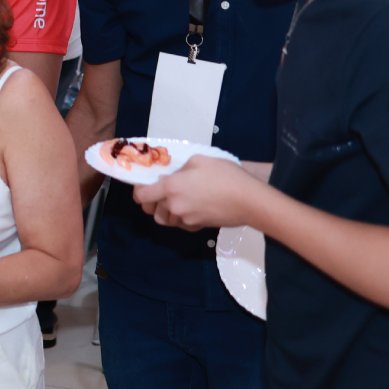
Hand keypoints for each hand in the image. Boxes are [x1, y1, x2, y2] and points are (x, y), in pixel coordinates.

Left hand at [133, 155, 262, 230]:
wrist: (249, 200)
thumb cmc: (225, 176)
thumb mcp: (199, 160)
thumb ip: (179, 168)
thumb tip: (172, 174)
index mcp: (170, 188)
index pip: (141, 196)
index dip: (139, 191)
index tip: (145, 185)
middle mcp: (174, 206)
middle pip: (150, 211)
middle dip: (151, 203)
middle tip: (160, 193)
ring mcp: (186, 219)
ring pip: (165, 220)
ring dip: (166, 211)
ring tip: (177, 200)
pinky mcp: (198, 228)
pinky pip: (181, 225)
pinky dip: (181, 218)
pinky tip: (191, 208)